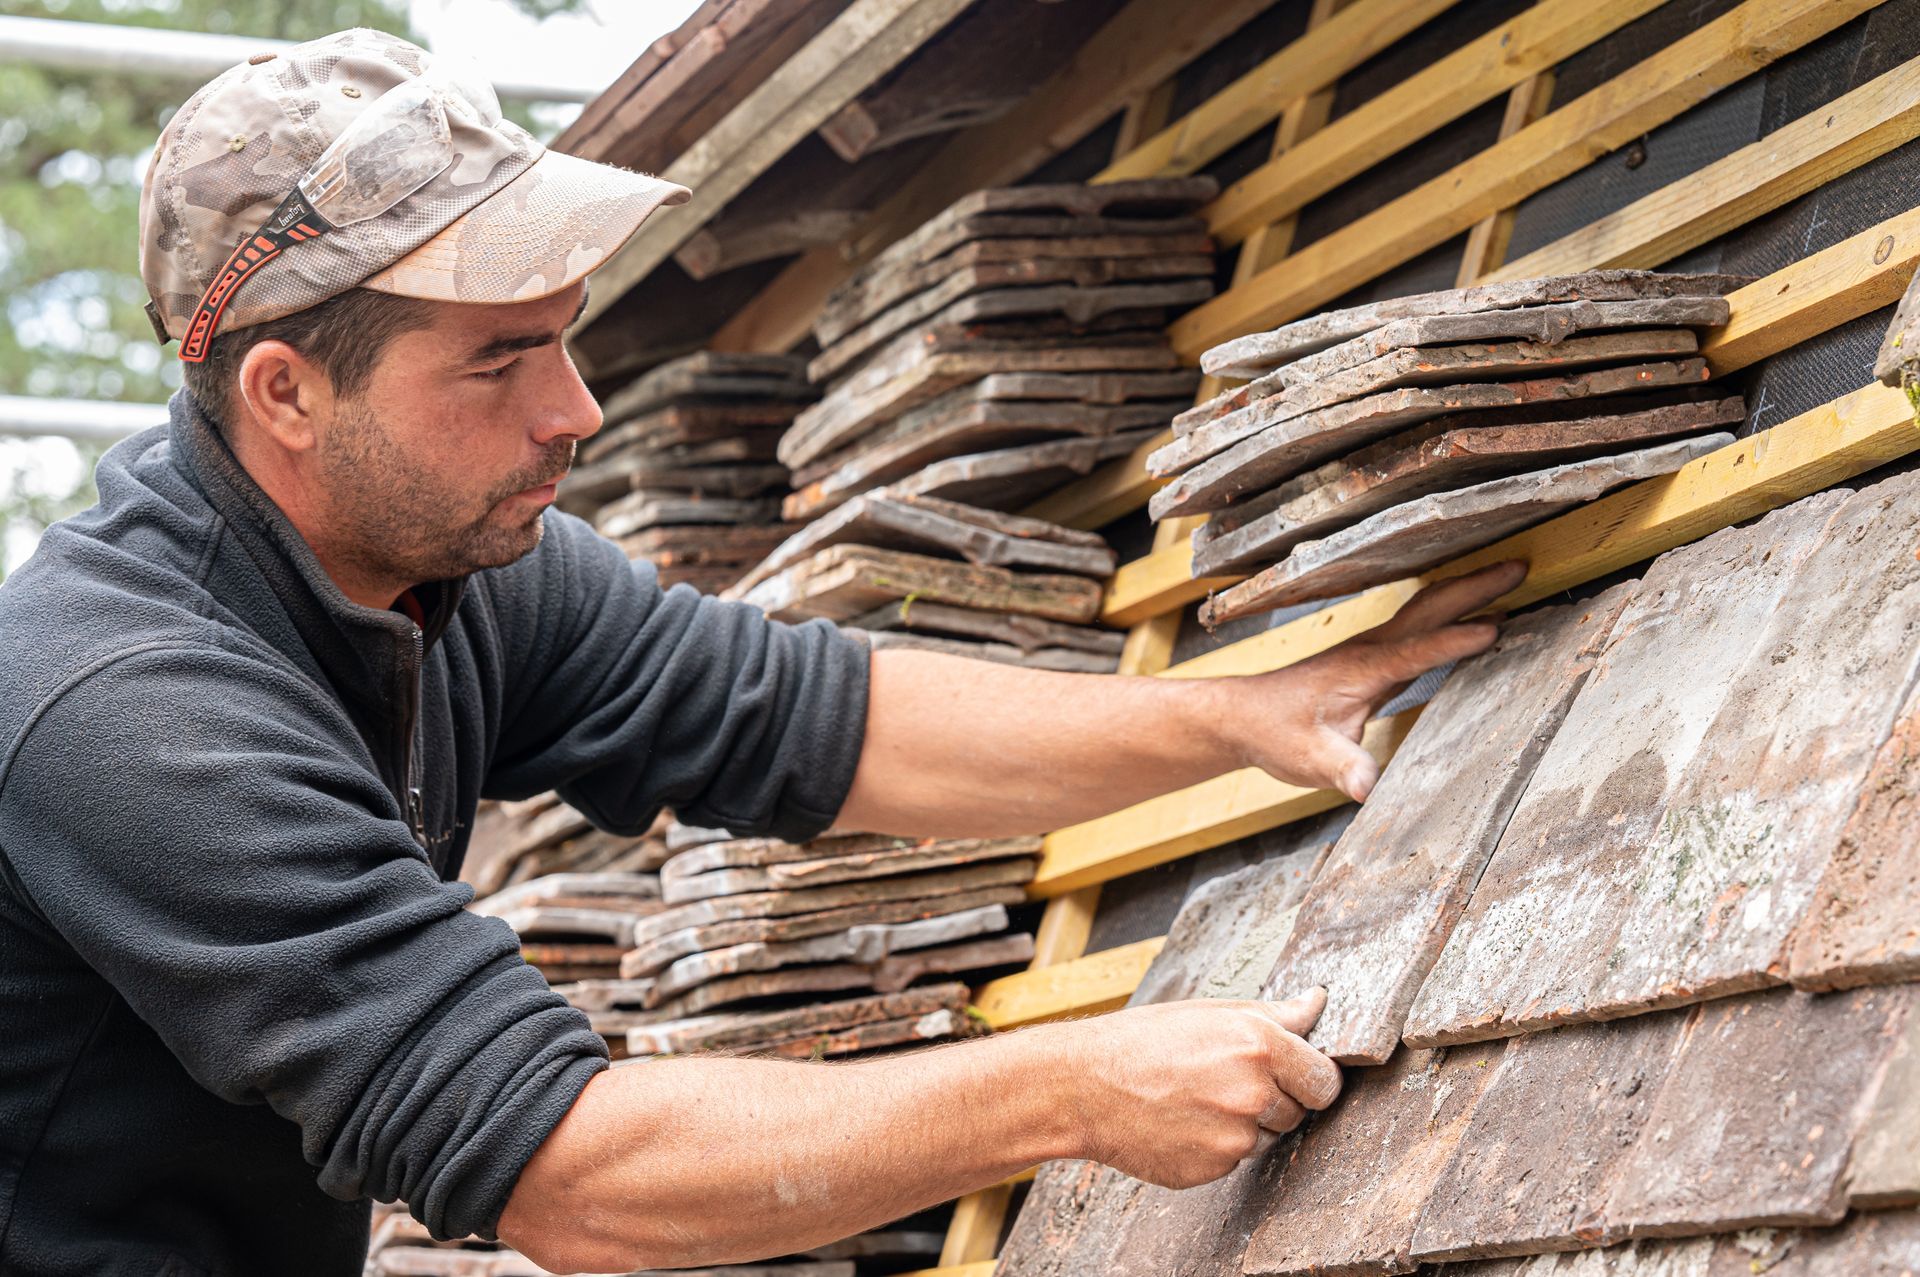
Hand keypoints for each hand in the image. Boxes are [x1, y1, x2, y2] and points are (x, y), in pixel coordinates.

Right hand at [1051, 988, 1339, 1188]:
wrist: (1083, 1087)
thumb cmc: (1143, 1040)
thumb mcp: (1210, 1012)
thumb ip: (1274, 1014)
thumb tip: (1317, 1003)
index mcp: (1259, 1045)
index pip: (1325, 1079)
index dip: (1312, 1077)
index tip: (1295, 1075)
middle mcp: (1253, 1093)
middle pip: (1299, 1110)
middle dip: (1276, 1099)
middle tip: (1226, 1080)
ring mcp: (1234, 1138)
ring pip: (1268, 1137)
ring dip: (1247, 1124)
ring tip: (1198, 1098)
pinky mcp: (1213, 1169)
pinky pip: (1235, 1160)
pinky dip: (1217, 1145)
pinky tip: (1183, 1122)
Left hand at [1223, 560, 1527, 801]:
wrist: (1244, 716)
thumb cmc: (1275, 733)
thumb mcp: (1309, 759)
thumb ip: (1342, 769)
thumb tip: (1368, 788)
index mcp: (1361, 669)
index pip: (1416, 650)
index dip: (1455, 640)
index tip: (1495, 629)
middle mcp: (1370, 650)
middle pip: (1429, 608)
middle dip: (1474, 586)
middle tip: (1520, 566)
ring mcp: (1372, 650)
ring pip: (1425, 609)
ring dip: (1466, 590)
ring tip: (1510, 575)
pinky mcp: (1373, 659)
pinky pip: (1421, 628)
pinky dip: (1451, 613)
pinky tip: (1475, 615)